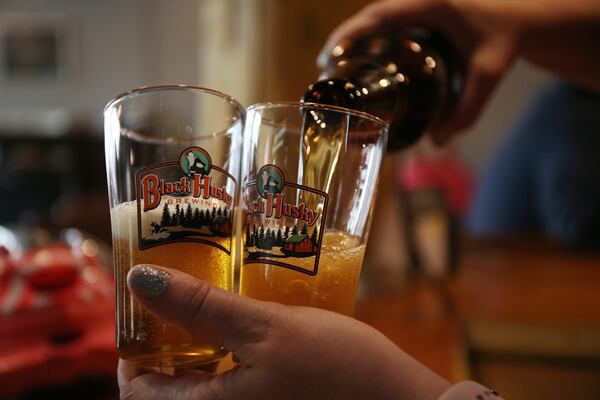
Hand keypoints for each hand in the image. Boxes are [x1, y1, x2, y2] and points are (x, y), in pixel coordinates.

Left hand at [119, 264, 449, 399]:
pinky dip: (227, 349)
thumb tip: (139, 279)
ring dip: (198, 339)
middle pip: (170, 383)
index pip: (138, 390)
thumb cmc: (337, 370)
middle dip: (167, 336)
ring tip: (211, 295)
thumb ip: (201, 307)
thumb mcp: (264, 330)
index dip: (133, 346)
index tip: (146, 303)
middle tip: (179, 289)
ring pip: (202, 378)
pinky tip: (244, 317)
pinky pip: (232, 380)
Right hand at [318, 0, 599, 143]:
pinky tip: (363, 53)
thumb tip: (439, 142)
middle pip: (372, 14)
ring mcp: (421, 3)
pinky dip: (371, 33)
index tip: (330, 54)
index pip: (381, 15)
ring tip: (336, 62)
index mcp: (432, 3)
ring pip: (379, 15)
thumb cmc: (508, 38)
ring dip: (356, 34)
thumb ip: (467, 111)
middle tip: (326, 65)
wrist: (526, 17)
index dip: (350, 33)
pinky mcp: (424, 9)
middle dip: (345, 36)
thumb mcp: (488, 75)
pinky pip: (390, 18)